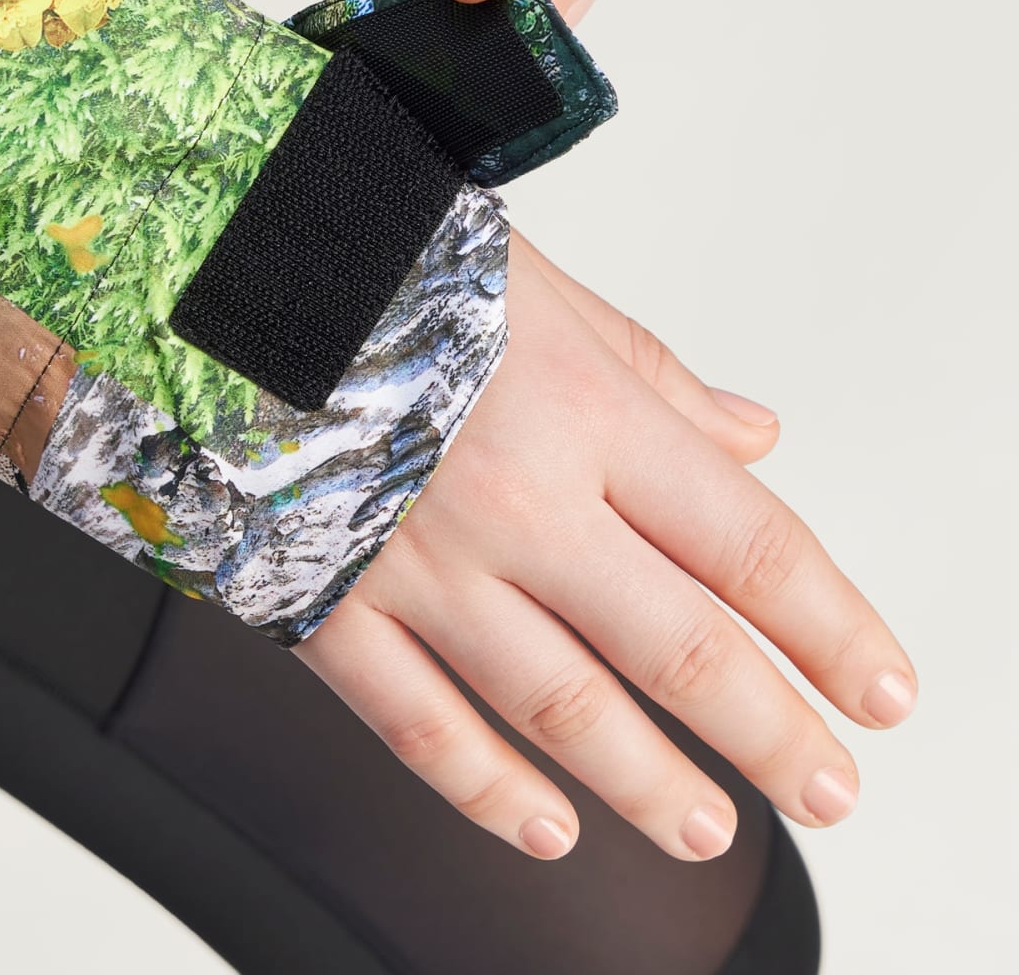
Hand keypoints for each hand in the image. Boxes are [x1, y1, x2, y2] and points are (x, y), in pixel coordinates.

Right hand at [299, 236, 916, 860]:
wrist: (199, 264)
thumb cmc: (372, 254)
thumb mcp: (533, 284)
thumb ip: (648, 370)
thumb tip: (751, 435)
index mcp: (577, 409)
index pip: (743, 543)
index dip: (827, 626)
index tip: (879, 687)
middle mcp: (513, 498)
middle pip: (675, 645)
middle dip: (769, 732)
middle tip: (827, 785)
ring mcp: (415, 560)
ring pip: (559, 705)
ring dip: (648, 780)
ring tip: (708, 826)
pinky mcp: (323, 597)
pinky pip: (416, 721)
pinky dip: (487, 789)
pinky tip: (543, 824)